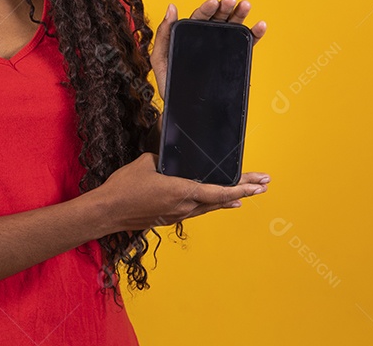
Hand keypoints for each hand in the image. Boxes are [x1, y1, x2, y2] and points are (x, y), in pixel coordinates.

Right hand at [97, 153, 269, 232]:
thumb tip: (170, 154)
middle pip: (220, 199)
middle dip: (244, 192)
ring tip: (247, 195)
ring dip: (229, 199)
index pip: (218, 191)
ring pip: (210, 206)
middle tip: (263, 187)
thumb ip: (163, 158)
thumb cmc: (124, 187)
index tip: (257, 185)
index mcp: (181, 191)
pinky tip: (218, 204)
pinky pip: (198, 210)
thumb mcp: (146, 163)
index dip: (240, 188)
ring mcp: (178, 214)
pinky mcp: (170, 217)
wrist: (108, 212)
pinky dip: (212, 204)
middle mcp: (184, 206)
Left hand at [151, 0, 266, 102]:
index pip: (199, 17)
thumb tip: (172, 8)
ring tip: (246, 5)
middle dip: (225, 8)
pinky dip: (254, 35)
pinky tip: (260, 26)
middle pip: (218, 19)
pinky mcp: (233, 59)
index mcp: (189, 34)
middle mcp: (207, 38)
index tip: (213, 2)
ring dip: (240, 15)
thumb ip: (164, 34)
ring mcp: (221, 47)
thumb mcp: (161, 59)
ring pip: (232, 27)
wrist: (184, 108)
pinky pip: (245, 44)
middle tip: (231, 0)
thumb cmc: (170, 83)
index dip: (206, 8)